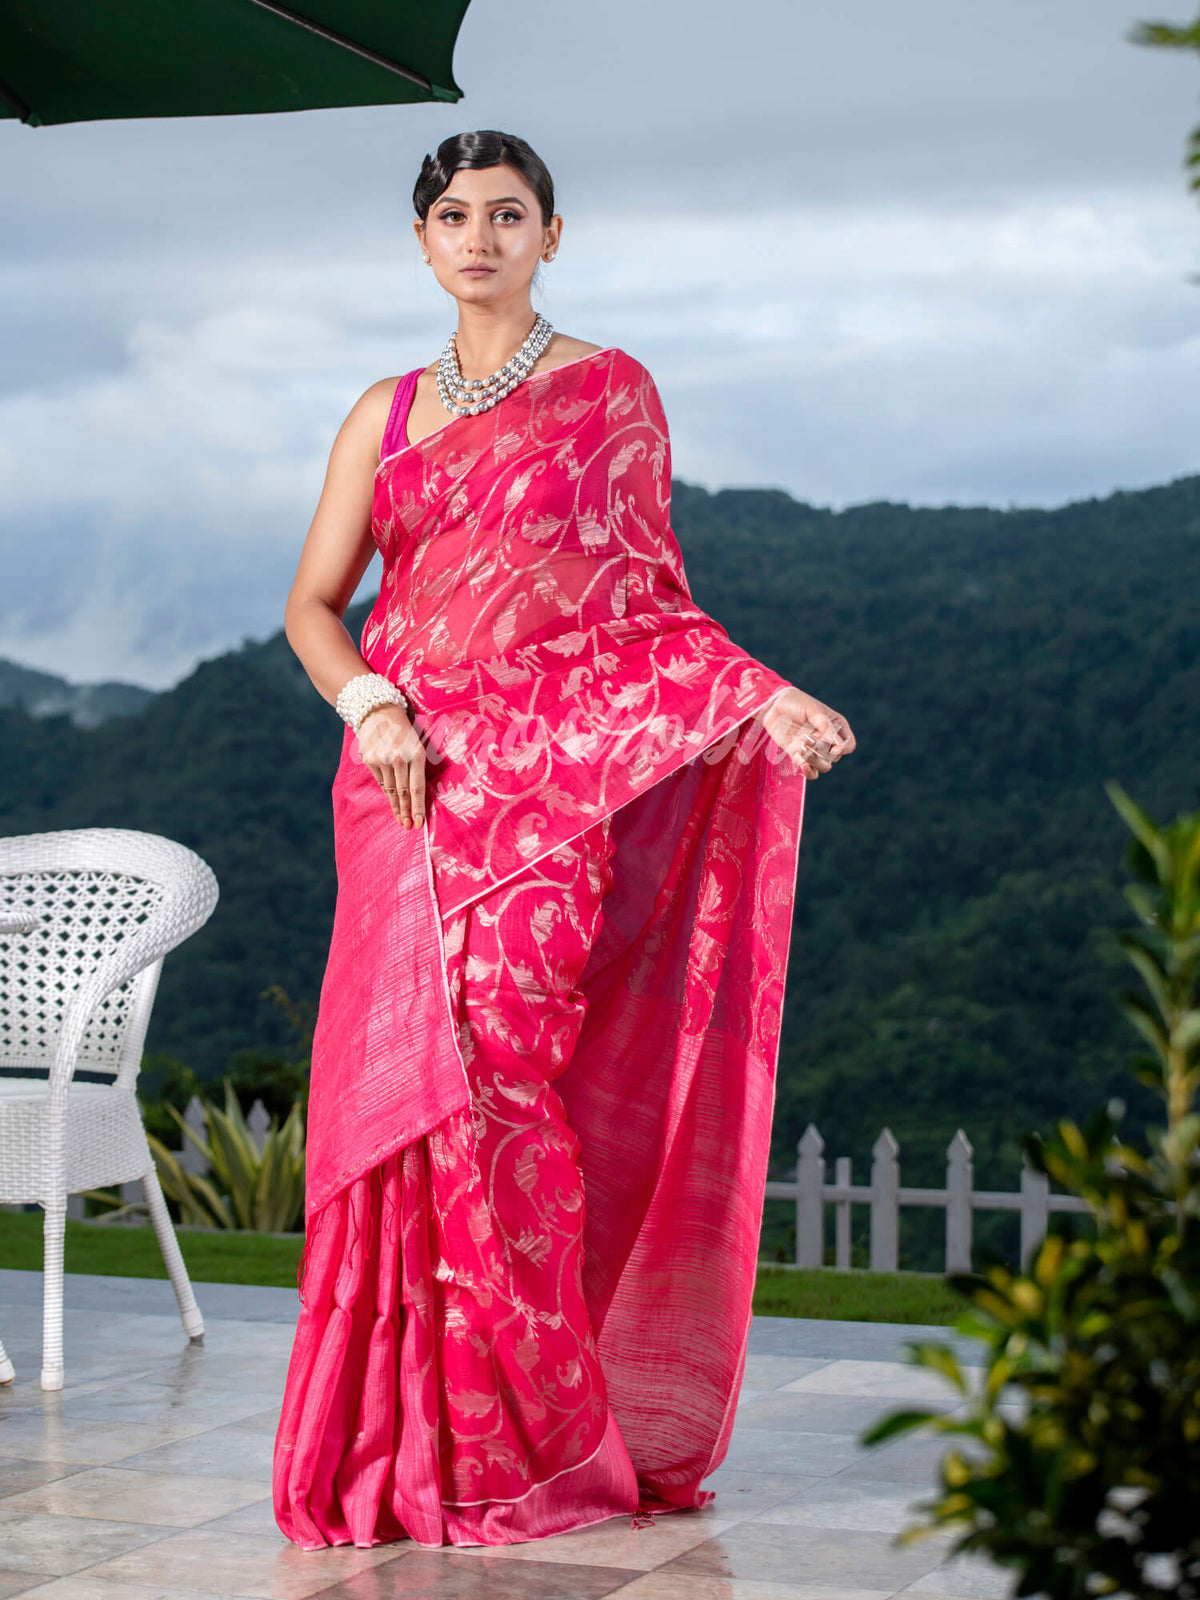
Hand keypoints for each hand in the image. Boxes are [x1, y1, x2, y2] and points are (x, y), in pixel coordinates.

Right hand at [357, 702, 426, 827]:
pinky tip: (392, 803)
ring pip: (391, 790)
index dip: (418, 808)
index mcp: (416, 754)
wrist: (379, 712)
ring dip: (396, 807)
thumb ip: (418, 767)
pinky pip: (381, 782)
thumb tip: (418, 796)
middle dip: (406, 813)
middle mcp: (399, 758)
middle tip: (408, 827)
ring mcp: (382, 760)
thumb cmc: (404, 731)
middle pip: (403, 793)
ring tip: (401, 820)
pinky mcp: (370, 760)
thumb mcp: (418, 745)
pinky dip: (387, 794)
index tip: (419, 824)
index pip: (417, 788)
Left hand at [755, 686, 854, 779]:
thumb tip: (837, 744)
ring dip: (815, 761)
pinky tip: (803, 764)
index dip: (843, 748)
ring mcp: (814, 750)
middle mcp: (827, 740)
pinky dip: (809, 772)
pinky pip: (810, 772)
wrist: (773, 705)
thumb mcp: (812, 709)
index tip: (832, 746)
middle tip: (806, 737)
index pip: (848, 745)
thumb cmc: (796, 702)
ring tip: (801, 747)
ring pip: (824, 767)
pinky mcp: (799, 756)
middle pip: (835, 757)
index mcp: (836, 726)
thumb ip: (825, 725)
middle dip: (821, 750)